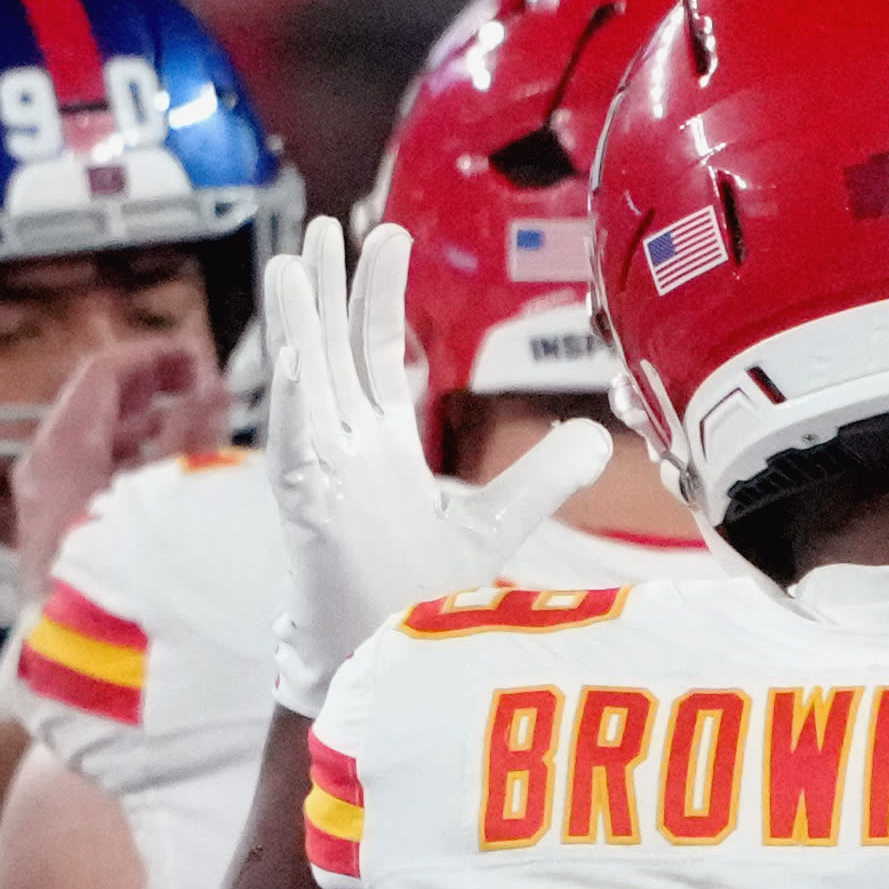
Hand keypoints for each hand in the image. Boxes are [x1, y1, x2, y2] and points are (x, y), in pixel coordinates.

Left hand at [12, 335, 232, 597]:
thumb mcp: (170, 492)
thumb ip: (192, 434)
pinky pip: (94, 483)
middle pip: (97, 407)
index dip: (155, 357)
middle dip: (154, 391)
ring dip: (149, 431)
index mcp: (62, 446)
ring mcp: (45, 504)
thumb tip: (210, 392)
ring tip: (200, 435)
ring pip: (98, 446)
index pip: (103, 372)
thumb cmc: (126, 575)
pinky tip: (174, 484)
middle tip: (203, 388)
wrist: (93, 665)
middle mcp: (43, 468)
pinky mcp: (57, 537)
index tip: (200, 360)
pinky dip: (134, 468)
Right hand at [263, 217, 601, 713]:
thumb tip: (598, 433)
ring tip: (294, 261)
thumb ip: (543, 476)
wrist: (388, 665)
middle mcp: (344, 451)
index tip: (385, 236)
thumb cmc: (420, 598)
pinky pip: (296, 444)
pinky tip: (291, 354)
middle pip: (335, 352)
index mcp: (380, 447)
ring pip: (305, 383)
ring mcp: (321, 477)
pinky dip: (293, 400)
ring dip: (298, 324)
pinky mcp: (308, 513)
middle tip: (329, 222)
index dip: (377, 296)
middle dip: (333, 289)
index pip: (376, 354)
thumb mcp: (497, 521)